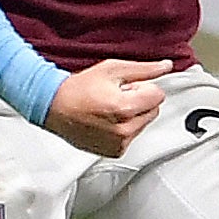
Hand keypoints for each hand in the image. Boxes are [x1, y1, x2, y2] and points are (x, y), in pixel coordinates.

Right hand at [45, 59, 170, 157]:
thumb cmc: (77, 89)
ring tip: (108, 108)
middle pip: (153, 110)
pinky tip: (106, 121)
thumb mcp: (112, 70)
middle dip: (139, 101)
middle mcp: (124, 130)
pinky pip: (132, 136)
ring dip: (132, 115)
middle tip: (115, 96)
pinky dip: (124, 128)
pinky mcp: (115, 151)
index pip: (158, 95)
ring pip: (144, 124)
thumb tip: (165, 67)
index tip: (127, 87)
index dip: (143, 87)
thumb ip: (144, 69)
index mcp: (125, 108)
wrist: (53, 108)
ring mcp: (119, 143)